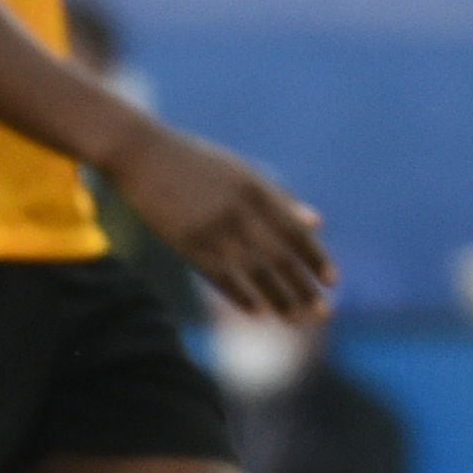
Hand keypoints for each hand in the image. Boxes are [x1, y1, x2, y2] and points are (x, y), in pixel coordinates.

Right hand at [102, 119, 335, 321]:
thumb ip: (280, 198)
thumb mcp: (241, 171)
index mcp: (256, 189)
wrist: (140, 153)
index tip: (333, 281)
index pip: (295, 231)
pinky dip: (241, 295)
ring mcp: (211, 228)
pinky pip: (219, 276)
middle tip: (324, 313)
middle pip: (279, 257)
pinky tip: (258, 312)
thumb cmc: (194, 160)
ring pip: (253, 273)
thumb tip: (316, 222)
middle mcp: (239, 211)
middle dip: (304, 288)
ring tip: (297, 320)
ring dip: (278, 299)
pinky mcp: (185, 243)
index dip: (316, 258)